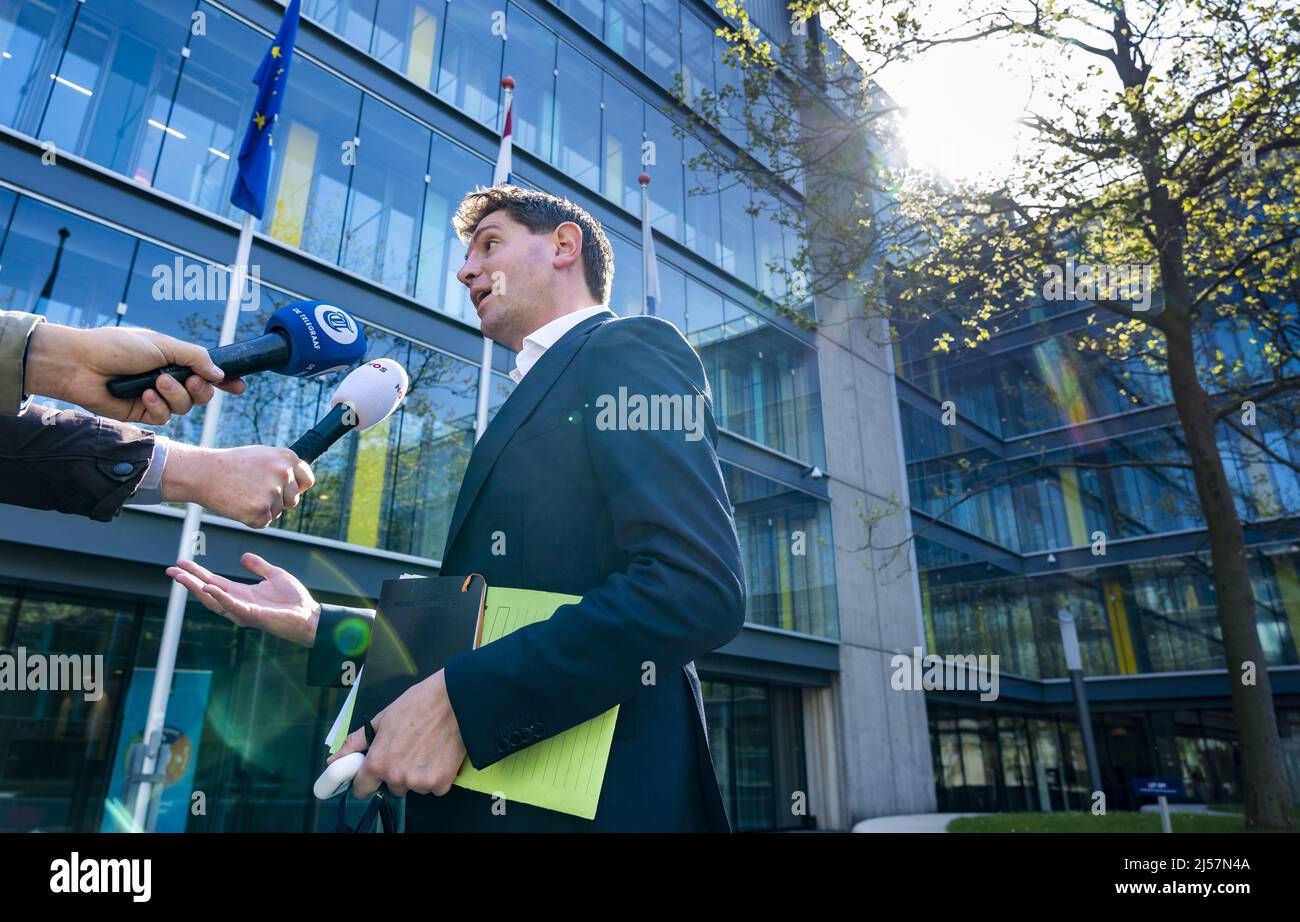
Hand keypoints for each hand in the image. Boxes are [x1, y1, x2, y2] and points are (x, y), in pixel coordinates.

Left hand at [24, 322, 246, 423]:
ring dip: (174, 395)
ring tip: (155, 382)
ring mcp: (156, 398)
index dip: (224, 380)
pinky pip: (164, 418)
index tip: (239, 386)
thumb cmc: (118, 347)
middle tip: (191, 381)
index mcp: (174, 360)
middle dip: (200, 389)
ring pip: (185, 408)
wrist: (81, 364)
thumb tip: (220, 374)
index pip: (207, 372)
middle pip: (202, 395)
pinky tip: (143, 396)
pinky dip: (156, 406)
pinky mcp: (142, 414)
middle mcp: (169, 380)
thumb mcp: (164, 344)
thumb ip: (196, 358)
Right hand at [162, 442, 313, 527]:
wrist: (203, 473)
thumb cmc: (232, 465)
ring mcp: (273, 492)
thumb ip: (285, 467)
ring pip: (277, 512)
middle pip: (292, 500)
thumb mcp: (263, 456)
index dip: (296, 488)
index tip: (283, 490)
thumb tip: (304, 484)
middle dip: (276, 500)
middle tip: (251, 490)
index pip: (307, 481)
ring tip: (242, 494)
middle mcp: (284, 473)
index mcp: (287, 458)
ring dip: (263, 509)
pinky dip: (252, 519)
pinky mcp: (260, 510)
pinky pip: (264, 522)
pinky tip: (238, 505)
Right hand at [166, 552, 319, 646]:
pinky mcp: (252, 615)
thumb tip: (243, 556)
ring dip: (196, 588)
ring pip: (213, 600)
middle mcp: (238, 604)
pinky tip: (207, 587)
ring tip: (181, 577)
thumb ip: (258, 566)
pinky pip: (231, 606)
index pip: (214, 582)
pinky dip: (219, 597)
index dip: (197, 573)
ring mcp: (243, 611)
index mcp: (241, 594)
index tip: (181, 564)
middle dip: (189, 581)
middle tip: (171, 570)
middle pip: (207, 592)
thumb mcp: (274, 575)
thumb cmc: (294, 599)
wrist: (309, 615)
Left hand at [331, 669, 466, 798]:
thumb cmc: (418, 704)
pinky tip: (440, 755)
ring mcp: (420, 782)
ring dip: (418, 775)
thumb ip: (355, 743)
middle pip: (392, 787)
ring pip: (414, 787)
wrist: (455, 700)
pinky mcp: (442, 783)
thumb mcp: (382, 719)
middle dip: (397, 773)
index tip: (373, 773)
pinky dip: (437, 776)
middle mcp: (397, 777)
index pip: (362, 789)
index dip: (366, 780)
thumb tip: (333, 761)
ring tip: (427, 749)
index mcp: (378, 762)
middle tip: (408, 749)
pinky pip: (434, 788)